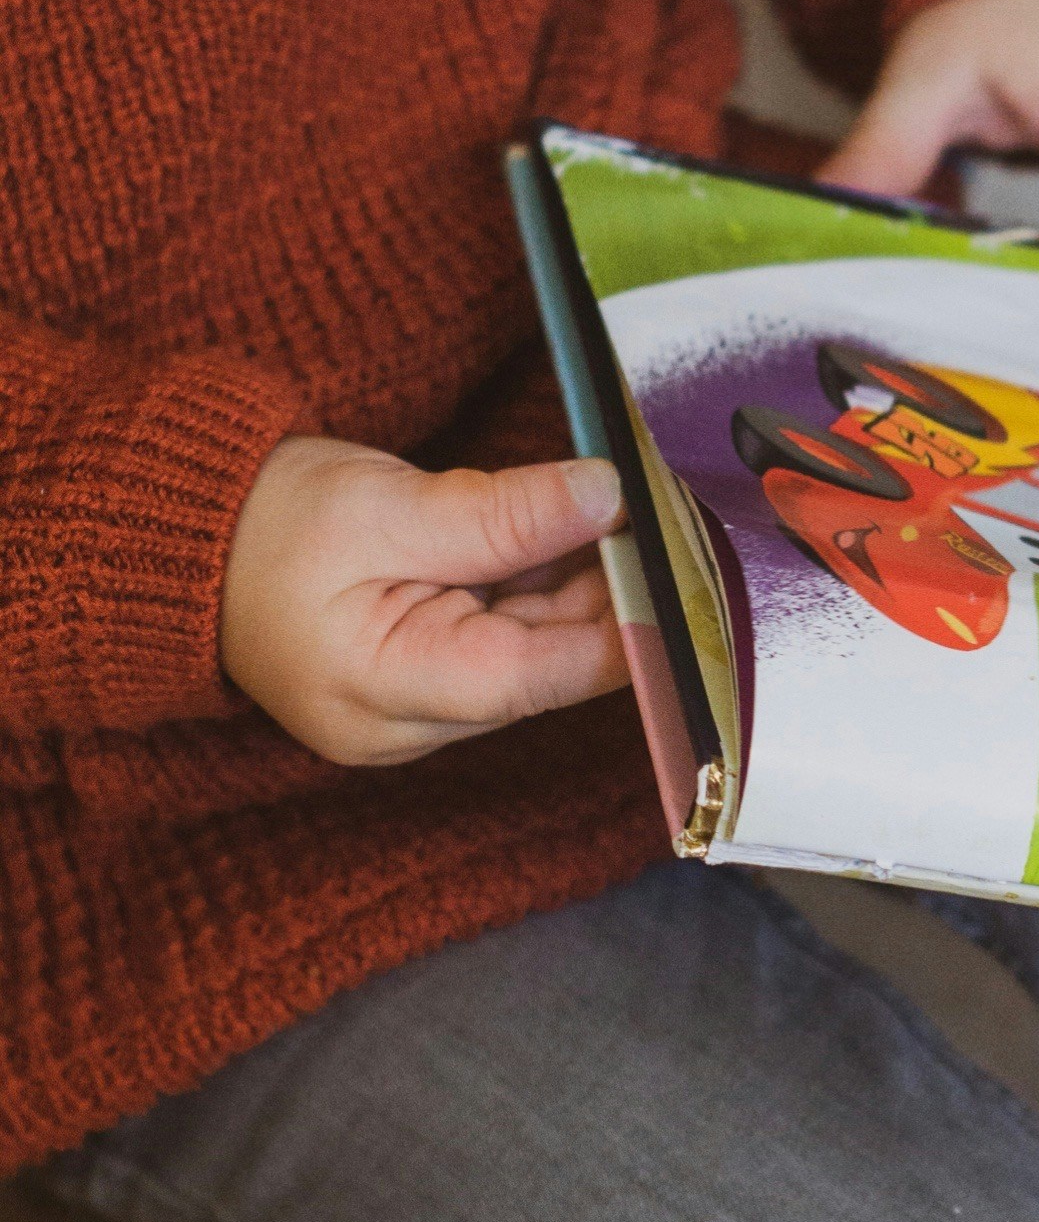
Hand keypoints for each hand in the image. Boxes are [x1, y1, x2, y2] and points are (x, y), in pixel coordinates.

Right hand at [220, 435, 628, 765]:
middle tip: (662, 522)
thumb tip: (604, 497)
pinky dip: (539, 590)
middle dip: (607, 596)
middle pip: (541, 666)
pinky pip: (501, 639)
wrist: (180, 536)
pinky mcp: (420, 675)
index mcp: (385, 694)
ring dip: (581, 588)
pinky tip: (581, 538)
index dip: (620, 629)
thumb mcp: (385, 506)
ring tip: (629, 519)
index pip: (536, 677)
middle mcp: (407, 724)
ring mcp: (414, 707)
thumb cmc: (260, 525)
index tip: (677, 573)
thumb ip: (499, 513)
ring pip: (530, 651)